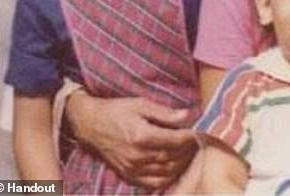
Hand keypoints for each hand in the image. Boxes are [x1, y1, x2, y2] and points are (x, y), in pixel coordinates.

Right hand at [67, 93, 196, 188]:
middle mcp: (138, 156)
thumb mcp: (141, 104)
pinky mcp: (128, 176)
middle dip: (188, 151)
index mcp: (142, 136)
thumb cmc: (117, 111)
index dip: (189, 137)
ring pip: (166, 173)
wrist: (91, 125)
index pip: (175, 141)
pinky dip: (168, 177)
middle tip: (196, 142)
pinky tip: (173, 166)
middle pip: (172, 158)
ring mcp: (132, 169)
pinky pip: (153, 184)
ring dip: (180, 164)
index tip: (198, 131)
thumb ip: (165, 112)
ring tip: (188, 153)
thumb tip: (188, 115)